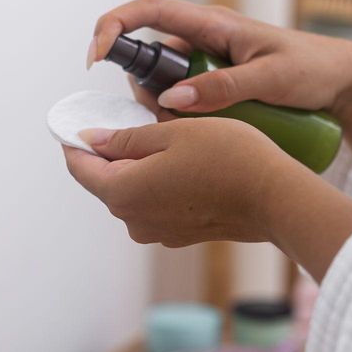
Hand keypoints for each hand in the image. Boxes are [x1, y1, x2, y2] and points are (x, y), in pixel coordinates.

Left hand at [65, 117, 291, 245]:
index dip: (75, 142)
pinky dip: (159, 182)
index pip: (80, 168)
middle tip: (130, 118)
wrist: (276, 198)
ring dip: (139, 166)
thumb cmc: (228, 158)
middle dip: (112, 151)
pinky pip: (155, 203)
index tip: (79, 121)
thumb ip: (126, 138)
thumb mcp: (172, 133)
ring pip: (132, 191)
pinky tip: (183, 161)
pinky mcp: (179, 233)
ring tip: (164, 137)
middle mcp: (133, 220)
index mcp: (123, 192)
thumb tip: (91, 139)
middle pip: (106, 180)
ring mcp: (157, 231)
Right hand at [86, 0, 351, 177]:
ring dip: (167, 110)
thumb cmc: (315, 70)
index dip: (114, 26)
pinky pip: (185, 102)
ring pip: (165, 86)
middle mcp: (205, 40)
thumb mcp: (271, 79)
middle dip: (146, 89)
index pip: (149, 12)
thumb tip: (172, 100)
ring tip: (199, 129)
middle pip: (150, 58)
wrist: (346, 84)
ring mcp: (210, 65)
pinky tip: (205, 136)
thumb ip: (223, 88)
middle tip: (168, 118)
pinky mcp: (217, 87)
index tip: (97, 54)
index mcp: (214, 23)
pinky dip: (184, 120)